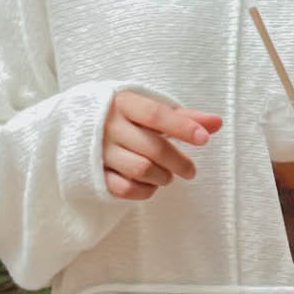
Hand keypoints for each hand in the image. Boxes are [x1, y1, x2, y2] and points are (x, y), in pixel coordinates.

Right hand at [103, 90, 219, 199]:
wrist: (75, 126)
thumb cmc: (125, 117)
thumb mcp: (149, 109)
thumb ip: (183, 117)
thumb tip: (217, 123)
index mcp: (123, 103)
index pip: (156, 115)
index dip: (182, 127)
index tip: (204, 139)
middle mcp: (109, 126)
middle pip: (153, 147)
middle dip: (179, 162)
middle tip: (191, 170)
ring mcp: (99, 151)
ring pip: (141, 169)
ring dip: (163, 176)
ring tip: (168, 175)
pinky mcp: (94, 174)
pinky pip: (125, 188)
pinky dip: (145, 191)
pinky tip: (152, 185)